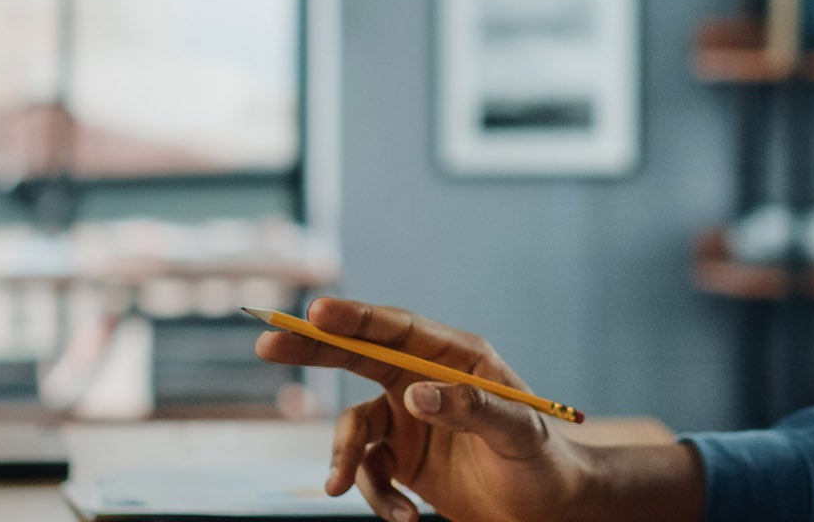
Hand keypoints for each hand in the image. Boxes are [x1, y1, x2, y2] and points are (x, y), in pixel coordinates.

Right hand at [254, 297, 696, 521]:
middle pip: (357, 357)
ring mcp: (408, 420)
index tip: (317, 312)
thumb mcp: (516, 434)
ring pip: (355, 430)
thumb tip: (414, 394)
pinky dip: (376, 497)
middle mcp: (424, 380)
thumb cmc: (542, 462)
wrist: (546, 509)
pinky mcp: (401, 459)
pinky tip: (404, 519)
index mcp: (455, 358)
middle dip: (313, 352)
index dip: (355, 318)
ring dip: (347, 461)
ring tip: (343, 490)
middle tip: (267, 344)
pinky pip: (368, 473)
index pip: (396, 330)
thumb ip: (470, 409)